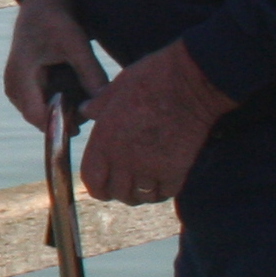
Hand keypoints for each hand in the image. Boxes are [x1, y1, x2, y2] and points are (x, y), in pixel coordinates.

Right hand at [2, 0, 105, 128]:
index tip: (88, 123)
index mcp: (21, 77)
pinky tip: (76, 90)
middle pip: (40, 119)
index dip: (62, 126)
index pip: (38, 116)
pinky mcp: (23, 85)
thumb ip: (91, 73)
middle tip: (92, 109)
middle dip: (66, 118)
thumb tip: (105, 101)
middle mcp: (13, 86)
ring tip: (86, 97)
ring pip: (41, 113)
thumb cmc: (56, 20)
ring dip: (63, 111)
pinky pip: (41, 103)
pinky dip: (59, 102)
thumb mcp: (76, 44)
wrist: (41, 3)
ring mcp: (16, 87)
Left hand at [79, 38, 234, 206]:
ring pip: (141, 197)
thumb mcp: (115, 88)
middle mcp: (123, 159)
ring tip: (146, 183)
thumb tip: (85, 111)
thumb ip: (98, 106)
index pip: (92, 180)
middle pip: (117, 193)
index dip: (96, 186)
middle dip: (119, 191)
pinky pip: (165, 193)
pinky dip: (163, 191)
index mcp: (104, 140)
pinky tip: (165, 180)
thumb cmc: (151, 79)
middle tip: (127, 184)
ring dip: (141, 193)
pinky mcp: (176, 170)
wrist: (190, 82)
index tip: (102, 186)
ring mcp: (150, 167)